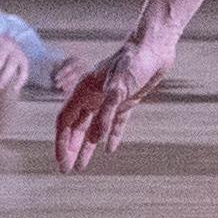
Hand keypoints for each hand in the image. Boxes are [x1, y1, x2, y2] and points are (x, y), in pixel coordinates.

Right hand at [53, 32, 176, 171]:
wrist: (155, 47)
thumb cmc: (134, 62)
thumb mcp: (119, 87)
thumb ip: (107, 113)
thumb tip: (95, 140)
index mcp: (83, 92)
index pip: (65, 122)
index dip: (61, 142)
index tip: (61, 161)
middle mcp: (93, 97)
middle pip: (75, 128)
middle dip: (70, 149)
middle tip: (67, 170)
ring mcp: (109, 99)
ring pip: (93, 128)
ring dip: (87, 146)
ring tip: (81, 166)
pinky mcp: (127, 100)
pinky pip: (116, 122)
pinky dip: (112, 135)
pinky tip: (109, 149)